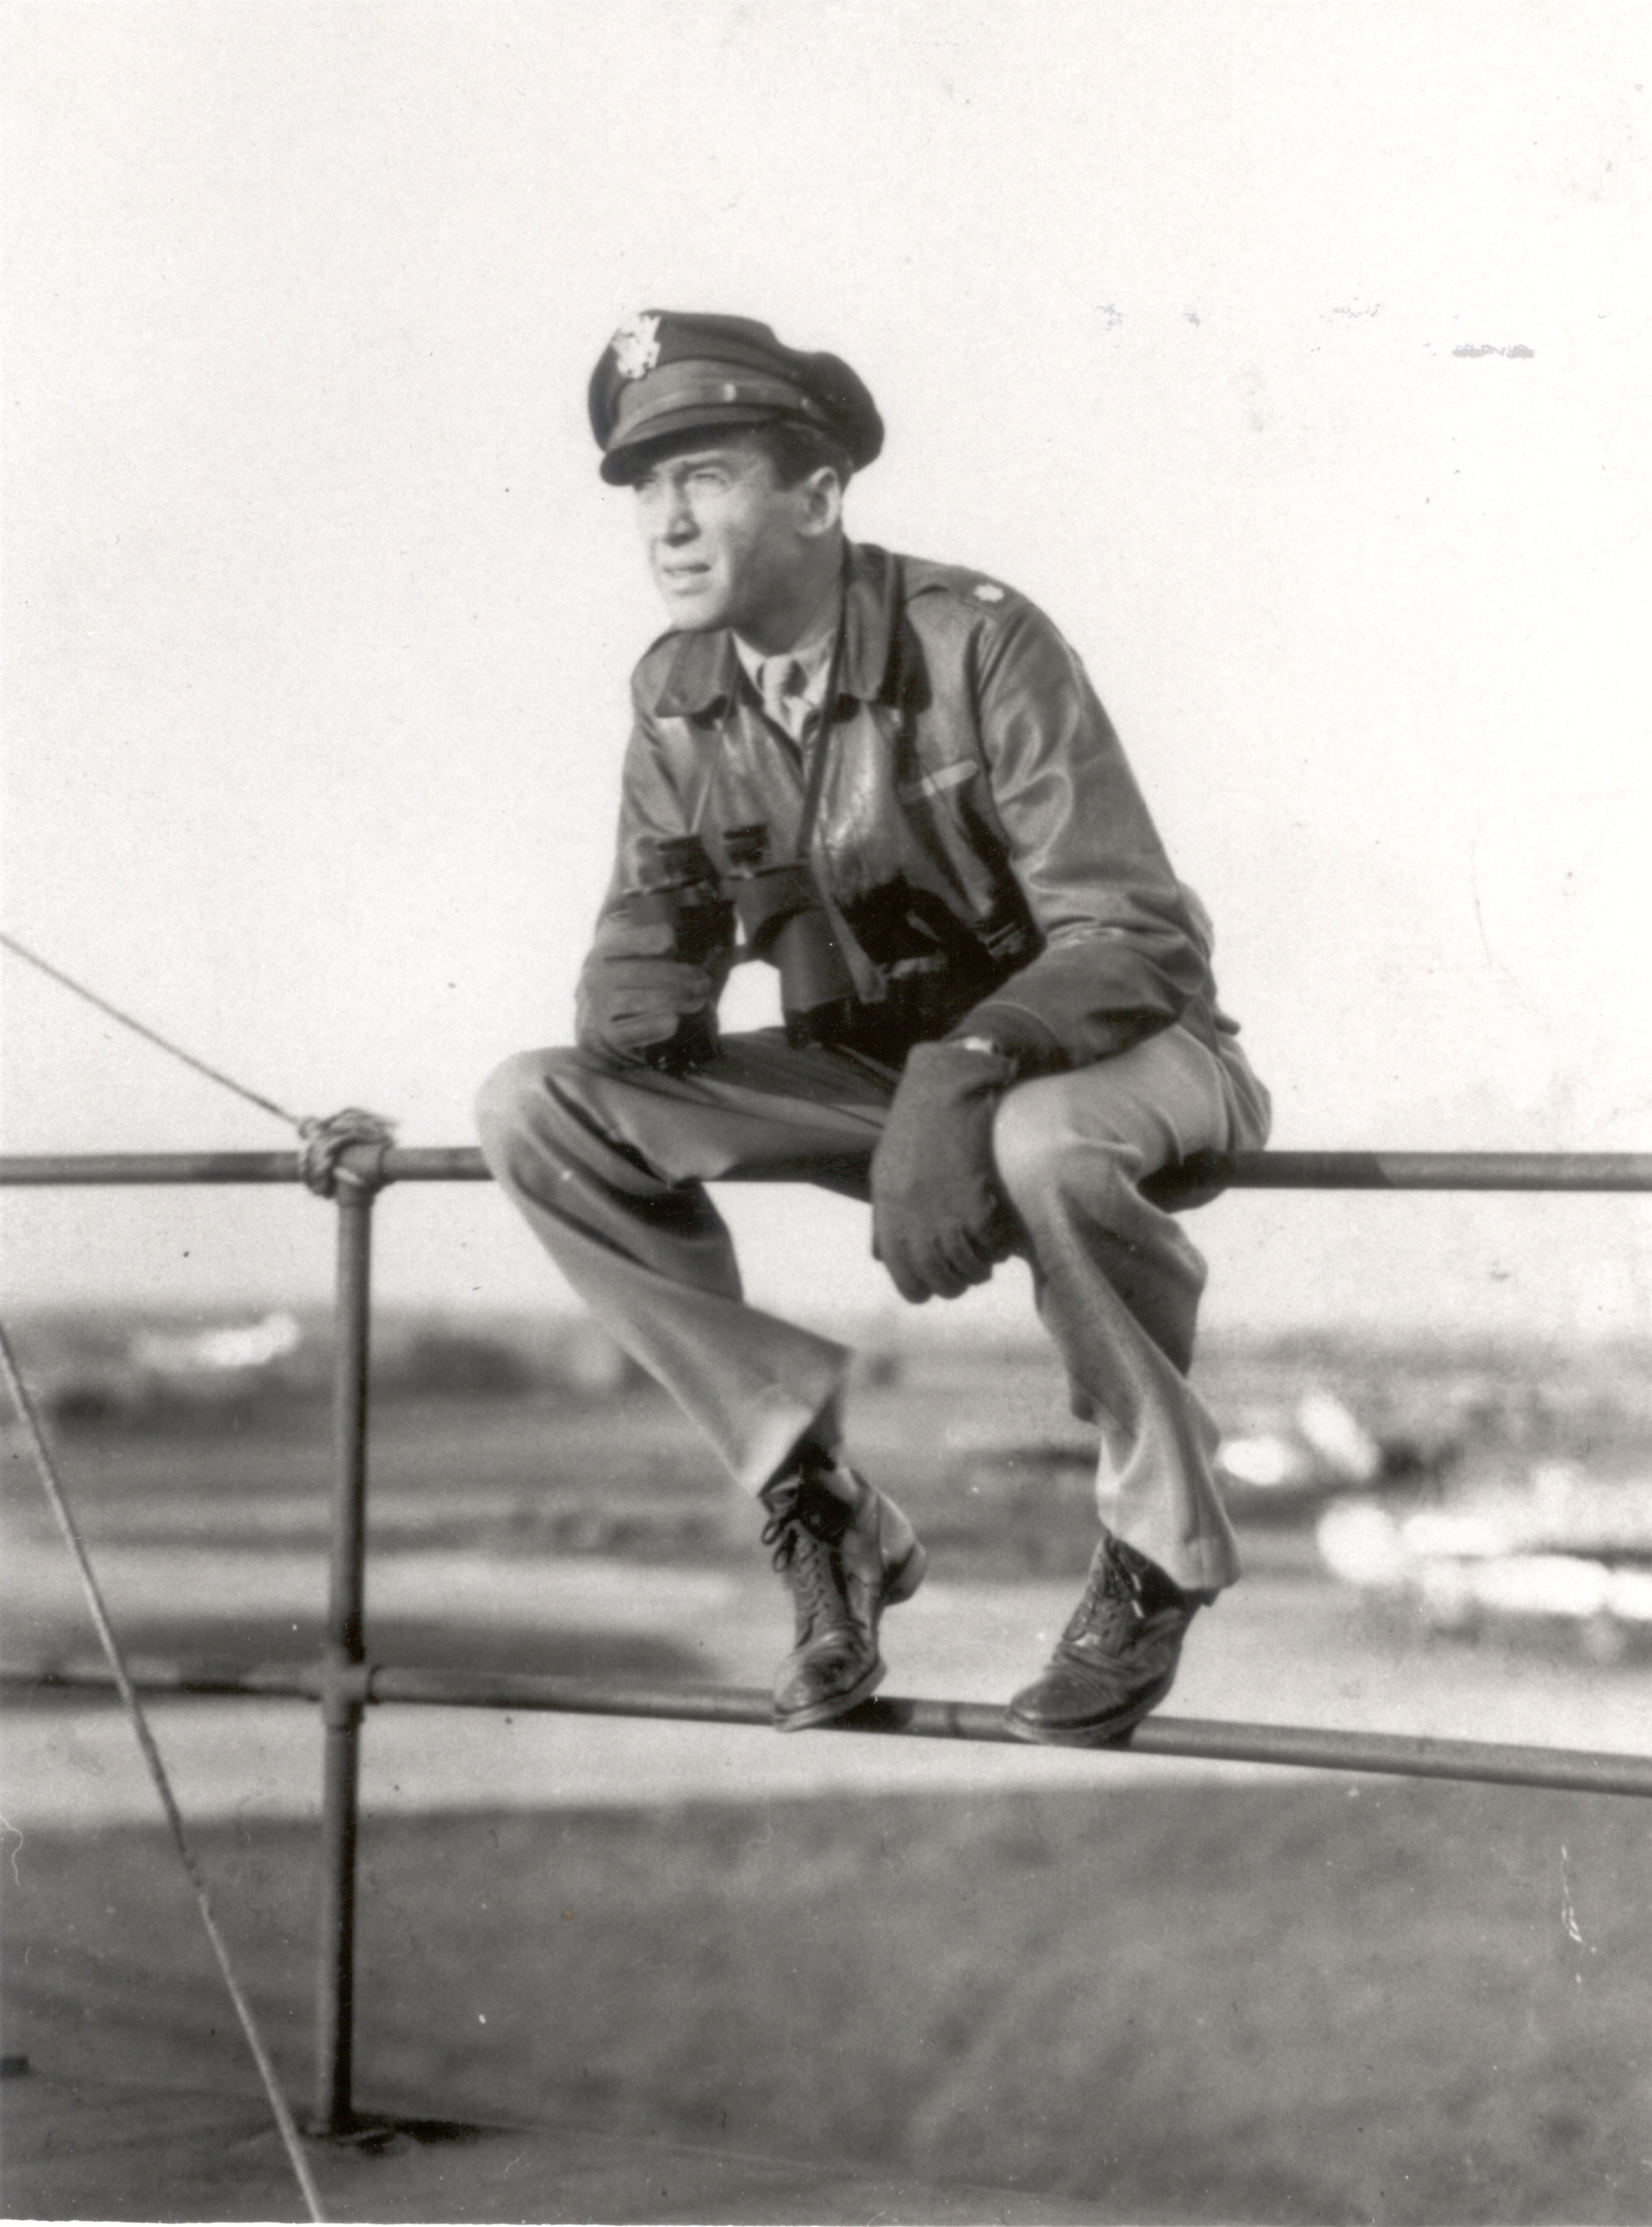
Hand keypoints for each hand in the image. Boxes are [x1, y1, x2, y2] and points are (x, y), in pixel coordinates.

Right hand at [575, 919, 716, 1060]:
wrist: (616, 1011)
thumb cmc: (645, 976)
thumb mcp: (655, 957)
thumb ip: (682, 951)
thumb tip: (723, 951)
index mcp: (609, 949)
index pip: (626, 940)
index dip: (647, 938)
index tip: (672, 940)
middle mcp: (597, 975)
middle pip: (636, 973)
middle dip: (674, 976)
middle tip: (704, 982)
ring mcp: (600, 1004)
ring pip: (633, 1000)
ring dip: (670, 999)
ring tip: (699, 1000)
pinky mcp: (608, 1032)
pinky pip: (628, 1031)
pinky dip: (651, 1026)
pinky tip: (674, 1022)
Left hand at [870, 1041, 1020, 1301]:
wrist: (948, 1085)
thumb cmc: (918, 1125)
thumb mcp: (887, 1168)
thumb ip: (885, 1213)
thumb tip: (881, 1256)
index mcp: (888, 1209)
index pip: (904, 1275)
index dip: (923, 1288)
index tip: (937, 1285)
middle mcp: (913, 1216)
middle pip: (940, 1278)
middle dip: (958, 1282)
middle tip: (971, 1274)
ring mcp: (944, 1209)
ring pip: (969, 1266)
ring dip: (982, 1268)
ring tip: (989, 1259)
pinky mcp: (976, 1198)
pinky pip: (992, 1243)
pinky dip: (1001, 1246)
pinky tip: (1003, 1235)